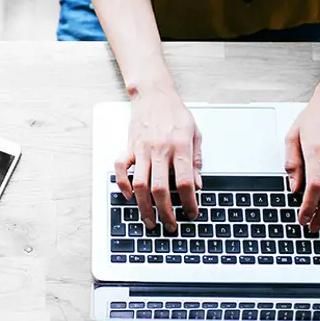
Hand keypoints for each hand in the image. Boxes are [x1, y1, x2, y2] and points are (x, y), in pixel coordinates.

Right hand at [115, 86, 201, 232]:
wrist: (154, 94)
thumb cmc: (175, 113)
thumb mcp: (195, 134)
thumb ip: (195, 160)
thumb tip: (198, 185)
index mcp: (179, 146)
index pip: (185, 181)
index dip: (189, 202)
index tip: (192, 213)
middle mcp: (160, 149)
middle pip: (160, 188)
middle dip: (165, 212)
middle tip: (170, 226)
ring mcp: (142, 149)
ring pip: (140, 184)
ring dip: (144, 207)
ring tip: (150, 221)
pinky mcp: (129, 147)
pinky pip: (121, 168)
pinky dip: (123, 184)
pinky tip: (129, 196)